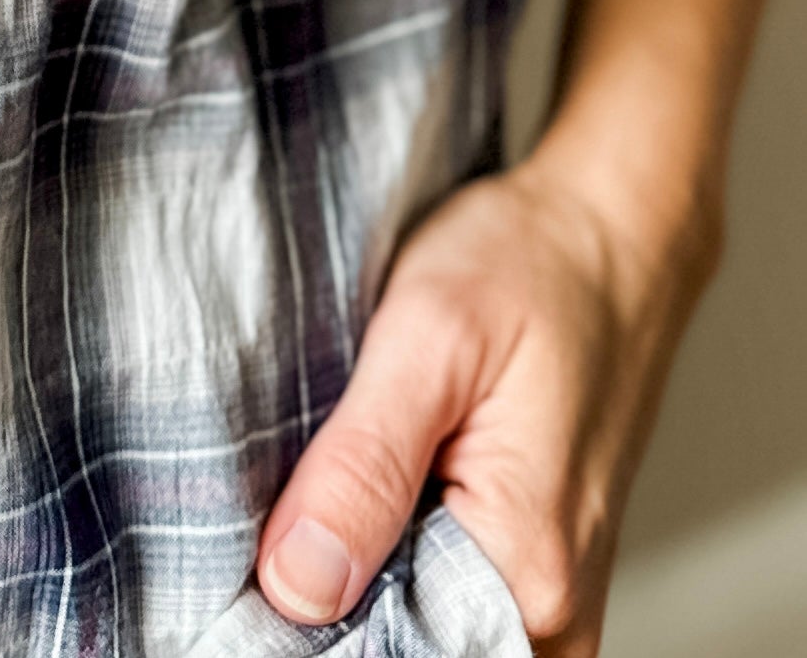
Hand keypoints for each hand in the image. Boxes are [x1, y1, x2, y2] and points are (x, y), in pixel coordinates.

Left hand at [254, 151, 717, 655]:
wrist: (607, 234)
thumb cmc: (528, 267)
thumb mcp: (429, 340)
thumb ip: (362, 469)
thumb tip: (296, 587)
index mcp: (525, 569)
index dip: (299, 623)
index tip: (242, 563)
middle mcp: (551, 611)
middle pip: (402, 652)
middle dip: (324, 598)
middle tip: (276, 505)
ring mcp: (546, 598)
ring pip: (421, 632)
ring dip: (355, 578)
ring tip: (317, 487)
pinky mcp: (532, 570)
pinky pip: (446, 604)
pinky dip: (388, 563)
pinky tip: (358, 498)